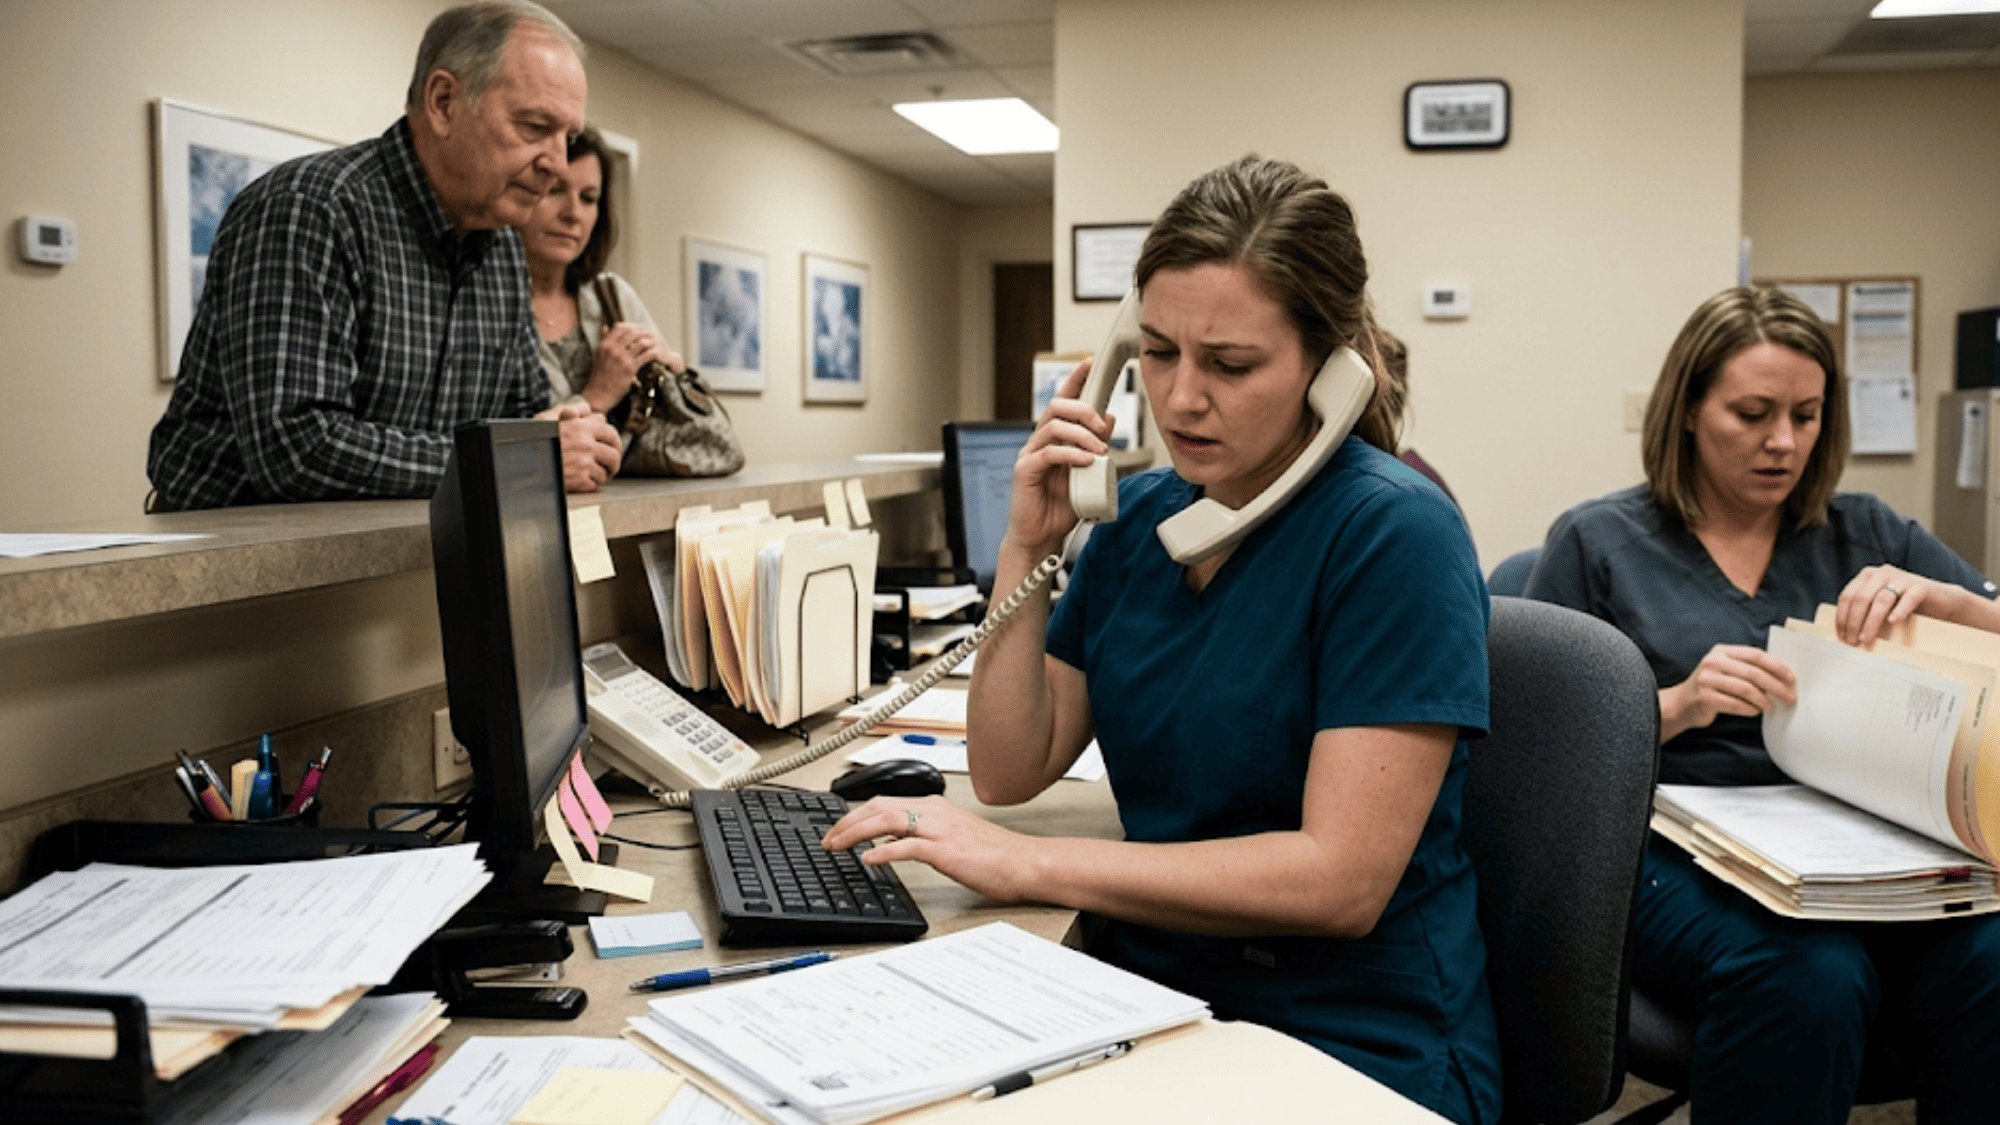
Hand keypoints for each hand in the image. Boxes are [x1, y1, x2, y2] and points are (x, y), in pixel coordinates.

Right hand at [537, 404, 621, 490]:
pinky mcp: (579, 480)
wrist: (522, 465)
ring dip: (603, 474)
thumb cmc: (534, 441)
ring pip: (606, 471)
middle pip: (614, 455)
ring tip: (596, 474)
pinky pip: (596, 484)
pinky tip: (584, 481)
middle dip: (613, 462)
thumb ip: (571, 411)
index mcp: (580, 427)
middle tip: (610, 466)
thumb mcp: (548, 419)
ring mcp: (583, 463)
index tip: (613, 447)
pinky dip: (592, 484)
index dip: (615, 442)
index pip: (611, 434)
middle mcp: (585, 444)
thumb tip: (592, 410)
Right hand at [585, 323, 683, 414]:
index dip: (632, 325)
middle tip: (651, 335)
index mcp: (605, 344)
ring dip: (651, 342)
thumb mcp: (599, 354)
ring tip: (656, 344)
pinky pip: (646, 356)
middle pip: (632, 332)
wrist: (599, 393)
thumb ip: (603, 340)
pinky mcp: (630, 368)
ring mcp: (621, 358)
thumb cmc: (600, 375)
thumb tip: (605, 326)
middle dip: (644, 332)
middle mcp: (612, 349)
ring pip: (642, 342)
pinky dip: (654, 353)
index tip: (640, 328)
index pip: (620, 327)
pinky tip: (657, 355)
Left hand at [822, 795, 1036, 903]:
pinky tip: (868, 861)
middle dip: (846, 822)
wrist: (1025, 863)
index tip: (837, 830)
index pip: (883, 802)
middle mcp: (934, 812)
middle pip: (878, 807)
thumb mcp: (950, 837)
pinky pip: (908, 847)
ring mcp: (940, 830)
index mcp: (934, 806)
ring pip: (886, 821)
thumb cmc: (994, 855)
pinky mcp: (947, 850)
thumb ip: (920, 835)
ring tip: (836, 846)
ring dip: (855, 833)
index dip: (854, 815)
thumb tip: (889, 842)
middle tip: (827, 839)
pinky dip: (884, 852)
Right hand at [1006, 358, 1115, 557]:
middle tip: (1101, 427)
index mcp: (1055, 439)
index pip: (1064, 401)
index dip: (1075, 380)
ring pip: (1053, 425)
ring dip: (1082, 434)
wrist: (1042, 538)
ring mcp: (1030, 454)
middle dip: (1084, 409)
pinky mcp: (1025, 471)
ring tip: (1098, 451)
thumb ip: (1097, 445)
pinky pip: (1048, 452)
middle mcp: (1040, 441)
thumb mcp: (1088, 472)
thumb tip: (1108, 418)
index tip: (1090, 363)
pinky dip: (1071, 453)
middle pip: (1058, 406)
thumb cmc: (1062, 508)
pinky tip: (1086, 461)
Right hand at [1660, 644, 1796, 740]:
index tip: (1792, 678)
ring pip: (1745, 689)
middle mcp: (1713, 662)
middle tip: (1790, 697)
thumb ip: (1747, 668)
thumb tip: (1783, 677)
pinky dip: (1749, 709)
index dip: (1777, 666)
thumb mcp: (1726, 670)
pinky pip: (1735, 704)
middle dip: (1776, 686)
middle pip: (1753, 673)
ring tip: (1772, 707)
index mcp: (1722, 651)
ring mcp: (1707, 679)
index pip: (1756, 655)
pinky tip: (1756, 712)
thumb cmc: (1712, 688)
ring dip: (1764, 700)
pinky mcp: (1704, 696)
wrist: (1683, 704)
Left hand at [1835, 564, 1933, 647]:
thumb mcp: (1880, 608)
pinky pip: (1908, 598)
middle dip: (1854, 622)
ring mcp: (1901, 578)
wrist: (1941, 602)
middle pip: (1861, 598)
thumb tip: (1844, 637)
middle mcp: (1882, 573)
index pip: (1847, 596)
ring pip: (1881, 600)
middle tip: (1852, 642)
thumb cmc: (1905, 608)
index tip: (1840, 637)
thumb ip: (1864, 613)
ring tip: (1866, 639)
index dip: (1841, 617)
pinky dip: (1899, 611)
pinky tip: (1893, 622)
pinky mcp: (1920, 586)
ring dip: (1871, 622)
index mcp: (1867, 576)